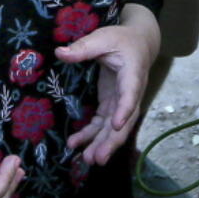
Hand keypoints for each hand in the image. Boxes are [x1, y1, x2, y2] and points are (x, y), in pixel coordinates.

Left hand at [56, 5, 158, 164]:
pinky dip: (91, 135)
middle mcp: (130, 93)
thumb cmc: (121, 38)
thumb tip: (60, 52)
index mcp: (132, 74)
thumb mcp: (103, 37)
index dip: (124, 110)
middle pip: (124, 120)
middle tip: (98, 158)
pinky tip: (76, 144)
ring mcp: (121, 101)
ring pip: (113, 127)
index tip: (116, 125)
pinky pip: (103, 123)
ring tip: (87, 160)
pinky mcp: (111, 103)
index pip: (130, 94)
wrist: (138, 43)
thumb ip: (83, 47)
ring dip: (101, 143)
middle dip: (111, 140)